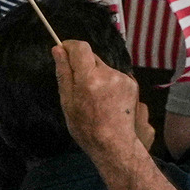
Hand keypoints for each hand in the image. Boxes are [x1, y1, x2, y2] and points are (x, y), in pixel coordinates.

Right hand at [52, 39, 145, 155]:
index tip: (63, 51)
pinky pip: (114, 76)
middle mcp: (108, 74)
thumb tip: (58, 49)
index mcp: (89, 78)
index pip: (80, 48)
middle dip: (83, 65)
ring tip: (94, 98)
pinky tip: (106, 101)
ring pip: (103, 67)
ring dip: (96, 75)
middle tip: (78, 86)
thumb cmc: (86, 127)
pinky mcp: (132, 84)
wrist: (114, 143)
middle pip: (92, 57)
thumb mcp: (67, 101)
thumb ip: (64, 73)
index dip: (70, 46)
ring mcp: (123, 78)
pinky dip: (108, 83)